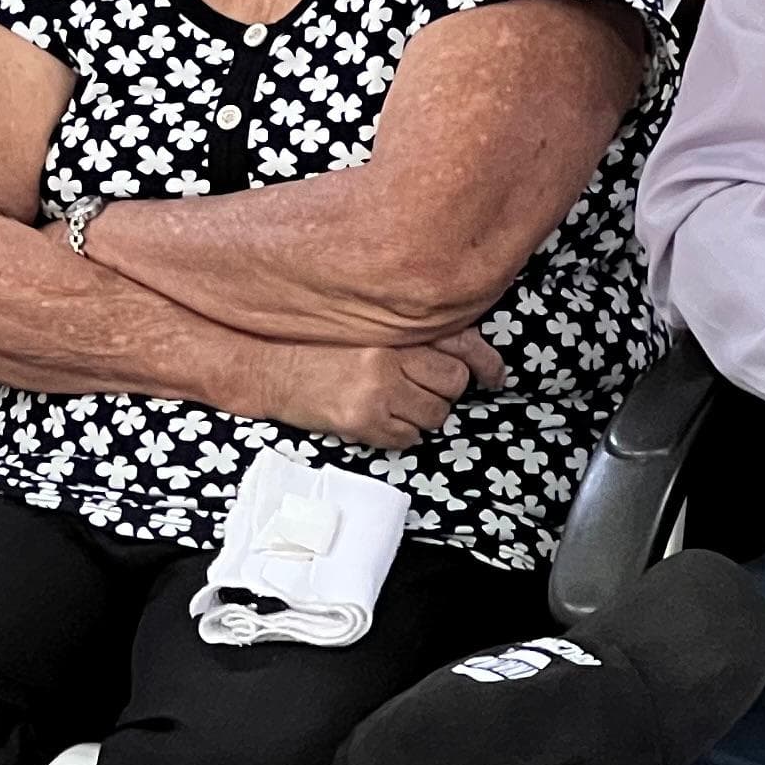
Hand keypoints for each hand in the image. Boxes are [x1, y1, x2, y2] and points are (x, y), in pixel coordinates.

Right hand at [256, 330, 505, 450]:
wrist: (270, 368)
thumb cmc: (317, 347)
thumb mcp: (363, 326)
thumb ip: (407, 333)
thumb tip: (463, 347)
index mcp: (391, 326)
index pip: (459, 342)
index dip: (485, 363)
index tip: (494, 376)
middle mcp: (388, 354)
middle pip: (452, 382)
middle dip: (442, 391)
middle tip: (418, 389)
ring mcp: (377, 389)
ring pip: (435, 414)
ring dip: (421, 414)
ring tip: (394, 404)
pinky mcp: (364, 420)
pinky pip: (408, 438)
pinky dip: (400, 434)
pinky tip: (378, 419)